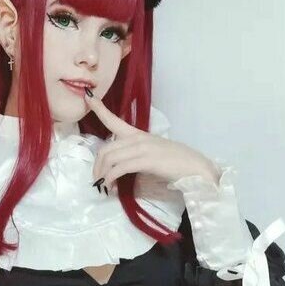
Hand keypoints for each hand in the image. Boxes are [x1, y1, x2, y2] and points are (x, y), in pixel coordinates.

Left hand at [86, 92, 220, 193]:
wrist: (197, 170)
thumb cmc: (177, 167)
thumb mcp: (152, 160)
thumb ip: (135, 162)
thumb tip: (118, 176)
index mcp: (139, 135)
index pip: (115, 120)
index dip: (100, 109)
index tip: (88, 98)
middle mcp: (139, 138)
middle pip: (106, 148)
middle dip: (97, 166)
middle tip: (97, 180)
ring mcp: (142, 148)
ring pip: (110, 158)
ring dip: (102, 175)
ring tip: (104, 186)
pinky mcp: (146, 160)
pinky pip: (119, 168)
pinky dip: (111, 179)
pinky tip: (111, 187)